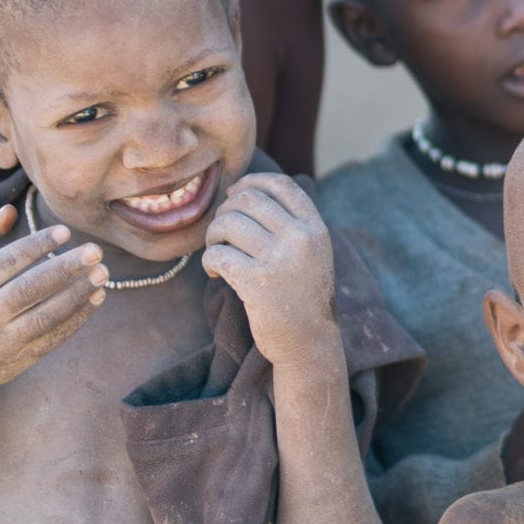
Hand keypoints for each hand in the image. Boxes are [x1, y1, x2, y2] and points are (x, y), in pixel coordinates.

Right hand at [0, 204, 106, 399]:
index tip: (64, 232)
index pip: (3, 264)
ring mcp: (2, 341)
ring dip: (77, 295)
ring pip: (45, 317)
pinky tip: (97, 297)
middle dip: (64, 269)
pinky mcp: (21, 359)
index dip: (34, 246)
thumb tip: (8, 210)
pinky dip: (78, 318)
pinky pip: (54, 338)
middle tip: (95, 251)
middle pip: (27, 290)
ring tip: (102, 273)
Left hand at [202, 175, 338, 378]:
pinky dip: (208, 261)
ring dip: (213, 235)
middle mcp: (301, 239)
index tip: (233, 194)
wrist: (308, 341)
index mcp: (315, 228)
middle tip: (221, 233)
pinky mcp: (257, 282)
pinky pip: (217, 254)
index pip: (281, 185)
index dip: (251, 182)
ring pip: (228, 223)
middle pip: (248, 199)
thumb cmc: (302, 295)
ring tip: (217, 252)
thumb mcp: (312, 254)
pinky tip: (215, 272)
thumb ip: (292, 224)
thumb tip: (246, 192)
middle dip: (225, 211)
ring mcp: (280, 259)